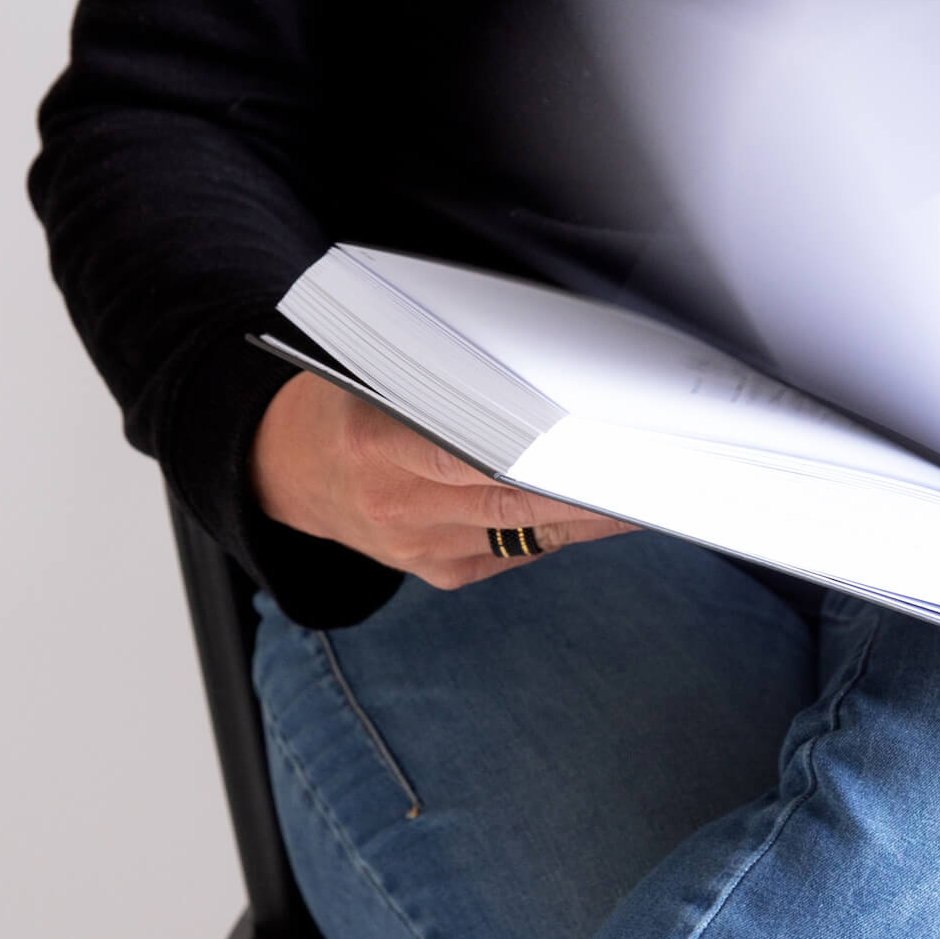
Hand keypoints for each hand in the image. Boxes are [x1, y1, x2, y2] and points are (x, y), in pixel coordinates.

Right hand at [251, 371, 636, 589]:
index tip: (601, 440)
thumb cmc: (345, 400)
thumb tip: (550, 366)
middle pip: (519, 499)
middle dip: (591, 485)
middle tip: (654, 463)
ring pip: (532, 530)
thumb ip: (455, 377)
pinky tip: (610, 503)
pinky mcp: (445, 571)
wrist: (284, 467)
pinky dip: (568, 524)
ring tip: (654, 483)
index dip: (546, 454)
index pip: (477, 452)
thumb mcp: (382, 369)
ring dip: (596, 509)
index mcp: (377, 442)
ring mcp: (423, 547)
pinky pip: (523, 549)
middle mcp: (400, 505)